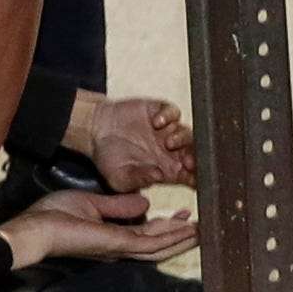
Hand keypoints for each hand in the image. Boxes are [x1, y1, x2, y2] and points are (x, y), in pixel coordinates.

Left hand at [1, 188, 202, 273]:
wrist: (37, 228)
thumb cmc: (54, 217)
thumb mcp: (91, 203)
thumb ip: (118, 205)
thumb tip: (144, 202)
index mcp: (112, 237)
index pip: (146, 234)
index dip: (167, 227)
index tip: (182, 216)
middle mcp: (119, 247)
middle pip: (158, 244)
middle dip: (180, 236)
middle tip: (204, 227)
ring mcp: (119, 247)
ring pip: (159, 247)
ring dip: (182, 238)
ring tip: (203, 231)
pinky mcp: (117, 244)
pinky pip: (150, 243)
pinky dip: (171, 238)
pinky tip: (185, 231)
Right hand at [67, 89, 192, 190]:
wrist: (94, 132)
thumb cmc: (108, 159)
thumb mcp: (120, 178)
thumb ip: (139, 180)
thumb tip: (158, 177)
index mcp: (168, 170)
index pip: (192, 176)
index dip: (198, 178)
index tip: (191, 177)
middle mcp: (172, 151)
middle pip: (196, 153)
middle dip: (198, 158)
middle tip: (189, 162)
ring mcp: (167, 130)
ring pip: (187, 132)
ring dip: (182, 138)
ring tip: (168, 143)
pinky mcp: (159, 111)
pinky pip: (173, 112)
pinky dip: (169, 115)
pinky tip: (156, 122)